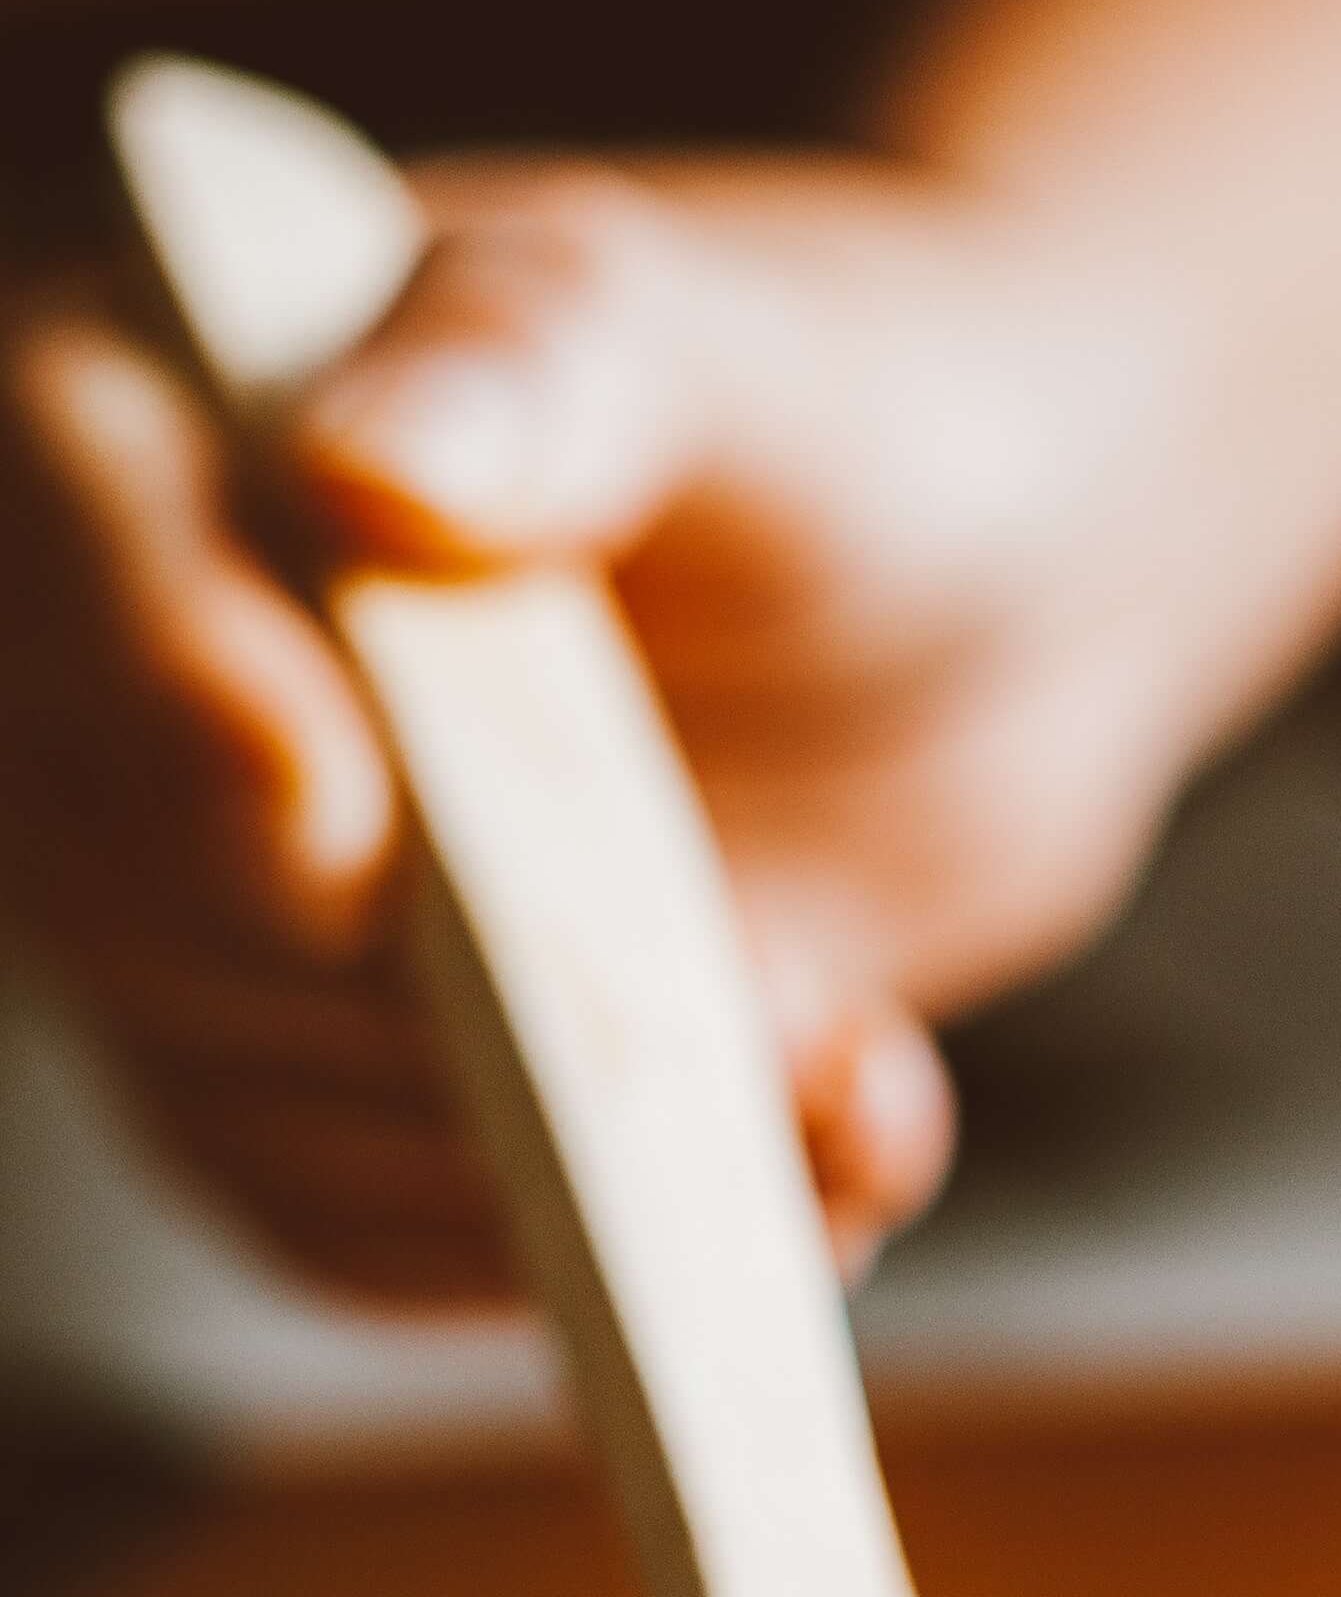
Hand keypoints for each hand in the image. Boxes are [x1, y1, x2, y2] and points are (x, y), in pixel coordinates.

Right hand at [0, 156, 1212, 1305]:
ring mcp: (244, 914)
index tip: (342, 833)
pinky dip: (617, 1248)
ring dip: (568, 1159)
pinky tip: (836, 1157)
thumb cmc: (834, 408)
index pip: (70, 569)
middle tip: (767, 992)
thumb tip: (368, 464)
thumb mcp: (713, 348)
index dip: (175, 710)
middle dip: (465, 1003)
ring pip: (278, 1124)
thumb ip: (545, 382)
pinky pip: (400, 1238)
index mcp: (154, 427)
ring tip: (847, 1068)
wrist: (992, 595)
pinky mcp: (382, 1080)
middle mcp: (136, 690)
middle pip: (165, 917)